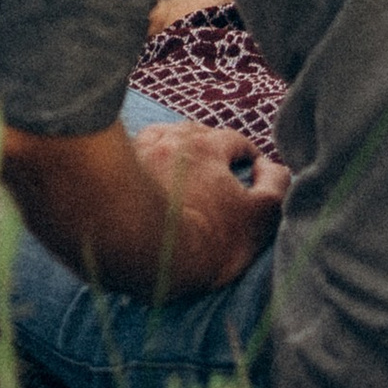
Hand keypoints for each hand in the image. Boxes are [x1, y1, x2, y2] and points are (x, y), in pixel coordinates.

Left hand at [128, 117, 289, 287]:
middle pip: (194, 135)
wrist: (144, 252)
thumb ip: (275, 186)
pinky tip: (143, 176)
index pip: (233, 139)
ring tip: (179, 171)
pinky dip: (141, 162)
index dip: (247, 154)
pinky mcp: (113, 171)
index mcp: (206, 147)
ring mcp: (137, 152)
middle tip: (215, 172)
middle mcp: (169, 140)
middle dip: (208, 149)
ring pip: (159, 141)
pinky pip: (130, 157)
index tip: (251, 169)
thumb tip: (271, 166)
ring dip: (172, 152)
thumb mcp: (258, 217)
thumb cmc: (207, 239)